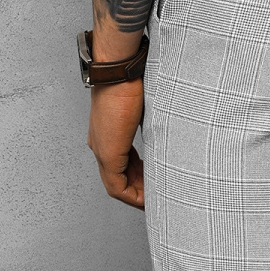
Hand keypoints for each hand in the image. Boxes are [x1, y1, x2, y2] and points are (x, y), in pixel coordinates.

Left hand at [87, 78, 145, 209]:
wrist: (120, 69)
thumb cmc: (132, 79)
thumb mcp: (145, 107)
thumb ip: (151, 122)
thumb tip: (169, 126)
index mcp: (107, 133)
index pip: (120, 166)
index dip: (138, 180)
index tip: (154, 184)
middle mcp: (100, 144)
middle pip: (117, 180)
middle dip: (138, 191)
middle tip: (156, 198)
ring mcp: (101, 149)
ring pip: (116, 185)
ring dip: (136, 194)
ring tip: (153, 200)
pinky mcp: (107, 152)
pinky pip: (116, 186)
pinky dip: (132, 195)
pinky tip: (147, 199)